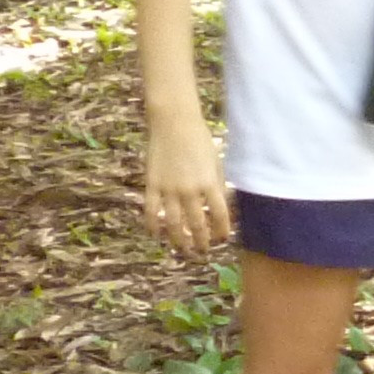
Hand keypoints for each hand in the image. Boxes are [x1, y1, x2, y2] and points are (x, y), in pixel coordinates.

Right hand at [142, 123, 233, 256]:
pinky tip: (156, 235)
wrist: (174, 122)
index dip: (222, 231)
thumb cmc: (199, 139)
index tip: (222, 240)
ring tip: (183, 250)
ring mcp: (169, 189)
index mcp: (210, 183)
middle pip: (197, 225)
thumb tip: (218, 206)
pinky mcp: (152, 184)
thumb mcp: (216, 161)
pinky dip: (153, 226)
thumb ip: (217, 184)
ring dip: (179, 241)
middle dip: (201, 242)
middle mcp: (190, 189)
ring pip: (173, 224)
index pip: (219, 216)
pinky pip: (151, 212)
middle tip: (203, 252)